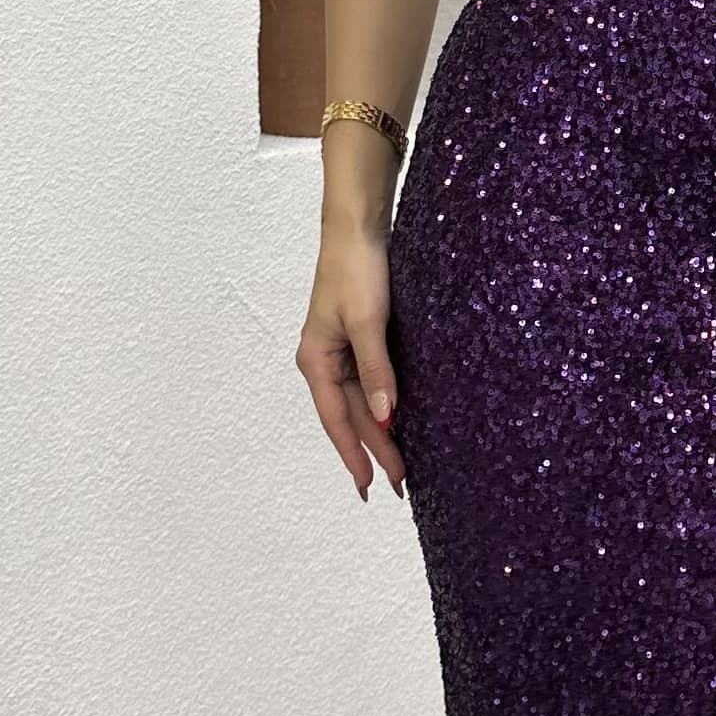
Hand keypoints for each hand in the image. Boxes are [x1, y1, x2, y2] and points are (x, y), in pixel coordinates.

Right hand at [297, 232, 406, 501]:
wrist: (358, 229)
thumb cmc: (356, 269)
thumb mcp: (369, 322)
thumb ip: (376, 371)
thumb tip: (384, 415)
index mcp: (316, 360)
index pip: (336, 420)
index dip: (354, 455)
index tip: (369, 486)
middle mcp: (324, 361)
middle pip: (350, 416)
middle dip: (373, 450)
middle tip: (397, 484)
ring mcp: (339, 351)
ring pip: (360, 403)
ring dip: (379, 431)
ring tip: (399, 464)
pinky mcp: (357, 339)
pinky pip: (367, 383)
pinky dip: (381, 405)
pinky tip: (395, 421)